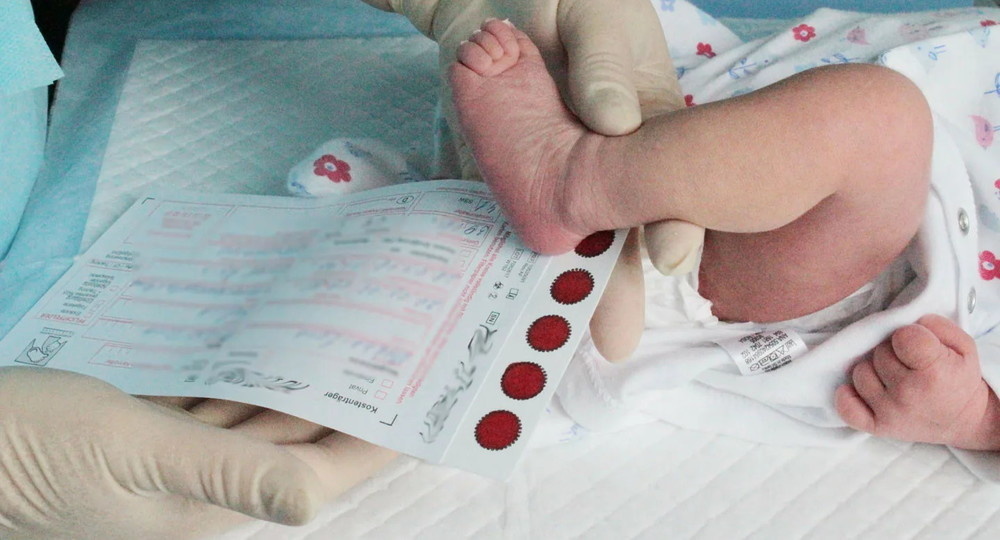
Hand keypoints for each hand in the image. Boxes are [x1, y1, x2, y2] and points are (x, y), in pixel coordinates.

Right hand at [0, 367, 394, 538]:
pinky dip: (243, 380)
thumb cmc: (28, 446)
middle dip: (342, 406)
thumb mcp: (129, 450)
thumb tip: (312, 500)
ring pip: (255, 425)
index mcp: (207, 508)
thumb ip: (225, 471)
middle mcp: (198, 491)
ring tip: (344, 340)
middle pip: (293, 449)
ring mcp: (169, 465)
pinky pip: (214, 409)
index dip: (370, 440)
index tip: (418, 399)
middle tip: (389, 353)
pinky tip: (266, 347)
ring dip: (297, 388)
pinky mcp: (143, 437)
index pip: (315, 476)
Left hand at [364, 0, 692, 358]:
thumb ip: (607, 67)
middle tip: (613, 341)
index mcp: (649, 131)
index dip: (674, 223)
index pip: (671, 188)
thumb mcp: (598, 17)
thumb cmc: (570, 0)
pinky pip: (502, 218)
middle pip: (617, 232)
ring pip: (561, 240)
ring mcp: (552, 176)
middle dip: (616, 289)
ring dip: (557, 287)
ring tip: (552, 333)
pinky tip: (493, 295)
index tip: (670, 255)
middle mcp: (607, 166)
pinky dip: (495, 256)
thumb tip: (616, 123)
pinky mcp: (501, 175)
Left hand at [835, 314, 999, 449]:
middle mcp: (908, 394)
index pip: (902, 338)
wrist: (965, 420)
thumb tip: (907, 322)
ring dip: (873, 370)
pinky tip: (864, 390)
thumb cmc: (959, 378)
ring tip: (891, 376)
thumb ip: (937, 326)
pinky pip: (847, 408)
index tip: (916, 342)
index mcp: (934, 372)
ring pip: (860, 373)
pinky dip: (848, 397)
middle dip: (891, 352)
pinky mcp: (877, 427)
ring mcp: (890, 412)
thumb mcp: (964, 347)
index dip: (908, 335)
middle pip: (879, 354)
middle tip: (906, 361)